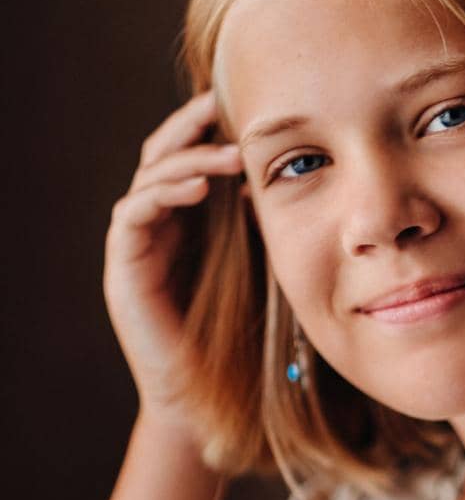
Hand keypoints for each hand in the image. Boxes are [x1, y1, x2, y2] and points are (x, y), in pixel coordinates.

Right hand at [103, 87, 244, 438]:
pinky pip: (134, 213)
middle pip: (163, 153)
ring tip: (231, 154)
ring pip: (150, 176)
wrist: (201, 397)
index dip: (208, 127)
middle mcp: (155, 224)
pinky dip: (165, 192)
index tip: (245, 104)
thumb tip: (305, 181)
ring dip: (190, 158)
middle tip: (223, 102)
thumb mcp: (260, 271)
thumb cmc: (235, 339)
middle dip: (191, 124)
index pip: (189, 155)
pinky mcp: (122, 267)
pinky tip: (201, 186)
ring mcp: (134, 243)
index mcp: (185, 221)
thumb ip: (266, 229)